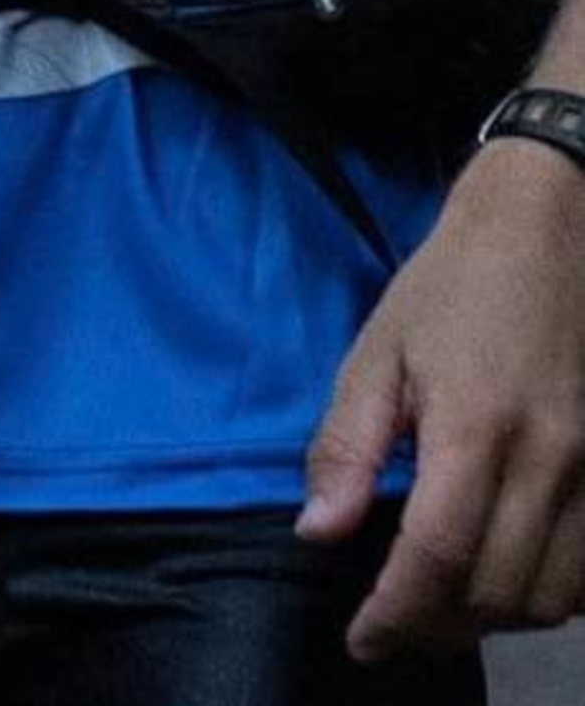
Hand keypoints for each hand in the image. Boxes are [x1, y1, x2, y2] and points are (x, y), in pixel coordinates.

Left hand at [298, 136, 584, 657]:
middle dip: (438, 624)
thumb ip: (348, 446)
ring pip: (553, 597)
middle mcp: (551, 463)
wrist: (550, 233)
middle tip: (391, 624)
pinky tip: (501, 578)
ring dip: (493, 618)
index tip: (362, 638)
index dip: (398, 612)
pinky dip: (547, 595)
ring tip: (439, 606)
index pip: (439, 556)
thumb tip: (319, 533)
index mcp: (477, 428)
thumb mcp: (376, 351)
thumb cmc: (451, 286)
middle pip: (498, 591)